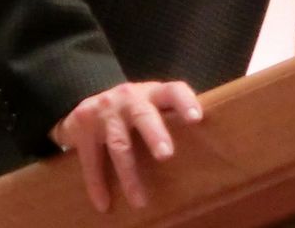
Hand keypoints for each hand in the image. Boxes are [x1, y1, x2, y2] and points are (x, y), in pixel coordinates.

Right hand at [50, 80, 202, 212]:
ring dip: (129, 175)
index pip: (174, 91)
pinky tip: (104, 204)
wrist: (87, 101)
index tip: (196, 119)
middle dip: (155, 135)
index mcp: (153, 92)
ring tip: (140, 200)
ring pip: (119, 145)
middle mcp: (129, 98)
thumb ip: (172, 114)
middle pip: (144, 116)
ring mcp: (105, 112)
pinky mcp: (83, 127)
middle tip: (166, 155)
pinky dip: (97, 184)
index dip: (185, 102)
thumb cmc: (135, 108)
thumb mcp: (153, 102)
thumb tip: (211, 139)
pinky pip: (91, 160)